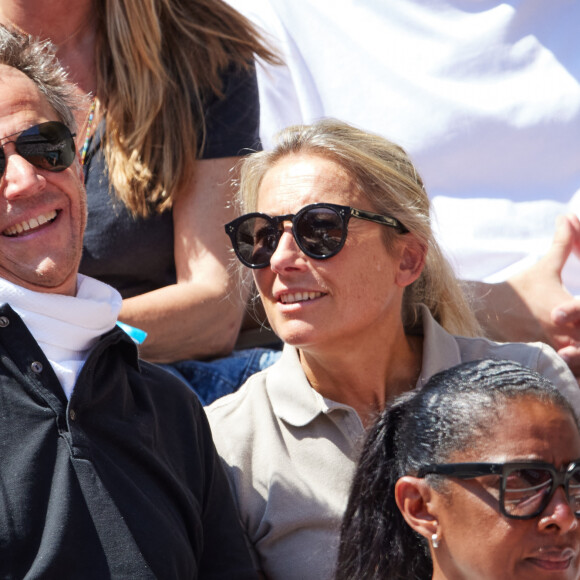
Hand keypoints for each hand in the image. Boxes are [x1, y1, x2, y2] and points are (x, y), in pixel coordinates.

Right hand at [506, 214, 579, 374]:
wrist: (486, 311)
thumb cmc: (518, 290)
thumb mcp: (542, 266)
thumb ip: (562, 244)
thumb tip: (567, 216)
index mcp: (566, 307)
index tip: (578, 310)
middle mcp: (562, 331)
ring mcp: (552, 349)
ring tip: (577, 343)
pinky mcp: (543, 360)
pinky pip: (568, 372)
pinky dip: (575, 367)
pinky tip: (574, 359)